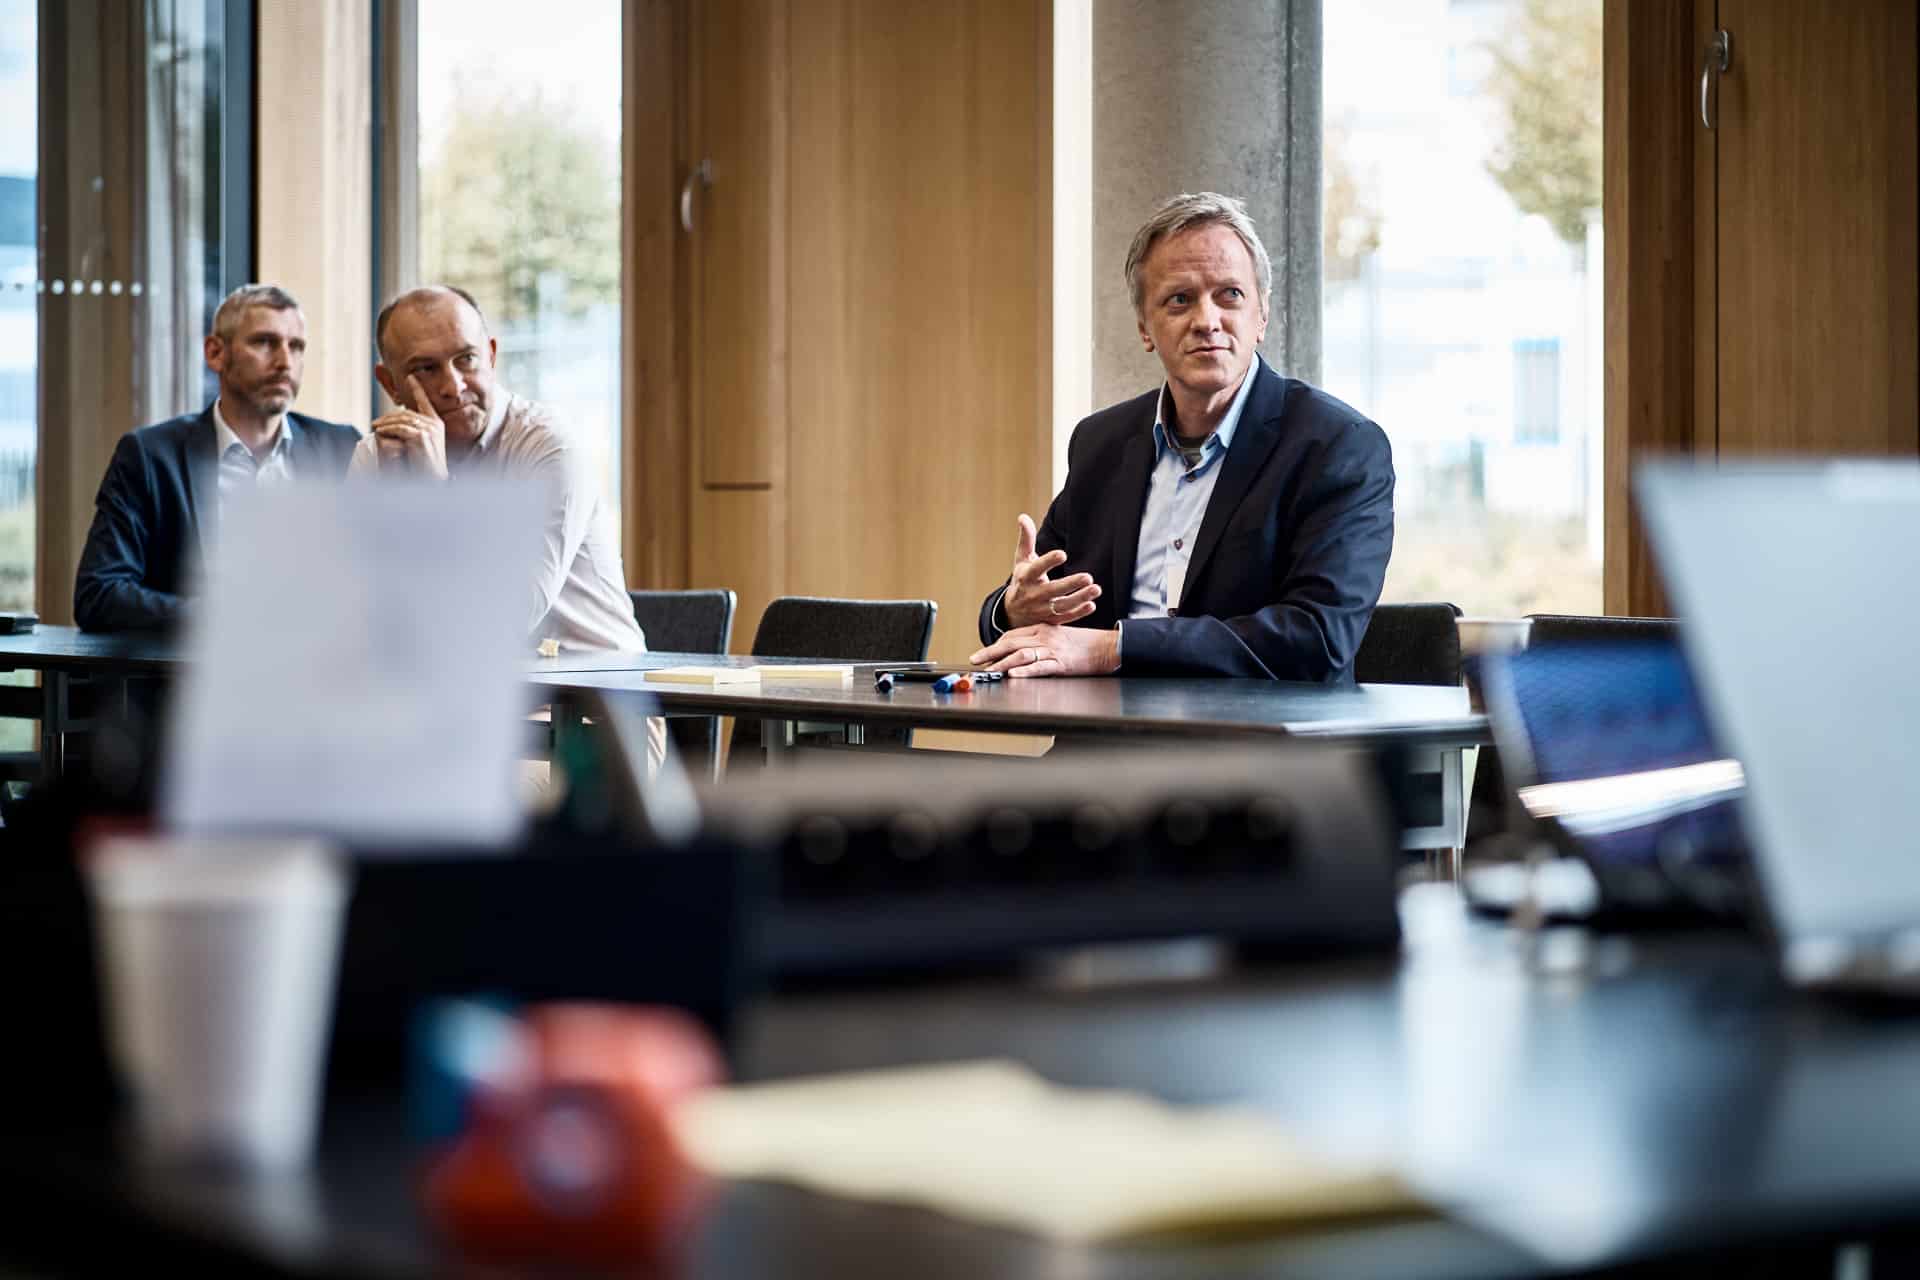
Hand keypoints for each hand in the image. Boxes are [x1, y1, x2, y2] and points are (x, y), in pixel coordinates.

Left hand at [368, 374, 448, 478]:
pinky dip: (387, 430)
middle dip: (388, 417)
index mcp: (437, 424)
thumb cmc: (426, 466)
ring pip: (401, 420)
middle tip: (375, 423)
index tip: (411, 377)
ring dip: (385, 424)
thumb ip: (413, 431)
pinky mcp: (421, 436)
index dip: (417, 388)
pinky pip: (399, 429)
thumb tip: (399, 423)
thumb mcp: (422, 444)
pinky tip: (379, 432)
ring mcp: (429, 429)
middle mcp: (434, 424)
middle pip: (406, 413)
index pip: (425, 402)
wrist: (433, 479)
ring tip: (374, 427)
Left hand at [968, 623, 1118, 677]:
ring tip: (989, 671)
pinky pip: (1039, 667)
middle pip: (1011, 643)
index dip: (996, 644)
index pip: (1012, 635)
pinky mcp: (1061, 663)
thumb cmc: (1084, 643)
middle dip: (990, 652)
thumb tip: (1023, 649)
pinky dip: (1024, 671)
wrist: (1107, 646)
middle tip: (975, 660)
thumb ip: (1041, 639)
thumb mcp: (1059, 635)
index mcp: (1043, 628)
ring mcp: (1052, 650)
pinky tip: (1013, 674)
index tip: (984, 652)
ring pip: (1021, 655)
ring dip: (1001, 663)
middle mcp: (1044, 637)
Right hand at [1001, 513, 1100, 628]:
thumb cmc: (1022, 580)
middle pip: (1053, 590)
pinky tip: (1091, 605)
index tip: (1062, 554)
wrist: (1012, 613)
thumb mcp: (1021, 560)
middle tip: (1088, 577)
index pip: (1037, 569)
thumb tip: (1023, 516)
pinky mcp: (1050, 621)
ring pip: (1062, 606)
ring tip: (1095, 589)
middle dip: (1070, 584)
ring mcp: (1042, 610)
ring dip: (1079, 598)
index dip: (1048, 561)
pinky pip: (1065, 618)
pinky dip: (1078, 613)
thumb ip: (1026, 539)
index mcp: (1026, 577)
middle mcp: (1033, 595)